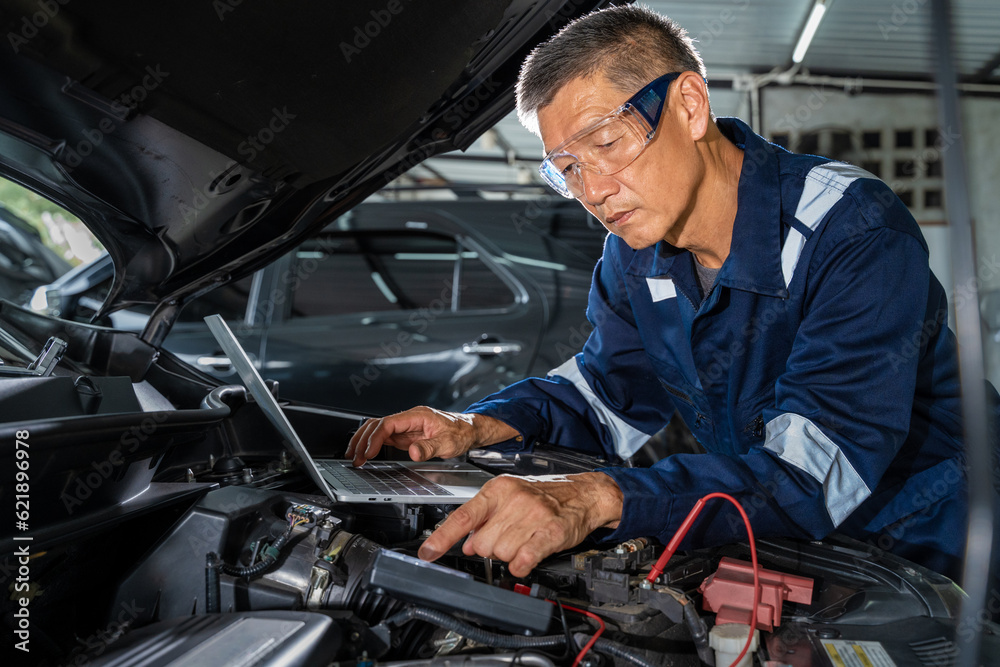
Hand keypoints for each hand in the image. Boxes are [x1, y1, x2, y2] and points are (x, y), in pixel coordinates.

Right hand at [345, 406, 517, 465]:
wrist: (471, 430)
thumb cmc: (462, 432)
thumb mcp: (449, 443)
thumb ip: (430, 447)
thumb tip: (413, 451)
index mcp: (417, 416)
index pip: (388, 423)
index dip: (374, 438)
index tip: (368, 453)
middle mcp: (409, 419)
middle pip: (377, 424)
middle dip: (362, 440)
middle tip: (354, 457)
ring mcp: (406, 427)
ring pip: (377, 430)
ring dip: (363, 442)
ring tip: (353, 456)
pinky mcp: (406, 435)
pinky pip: (384, 438)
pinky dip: (372, 446)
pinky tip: (366, 455)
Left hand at [417, 472, 623, 577]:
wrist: (583, 493)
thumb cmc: (544, 495)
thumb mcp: (509, 497)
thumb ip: (484, 518)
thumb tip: (466, 543)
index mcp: (498, 489)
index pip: (463, 516)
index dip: (442, 538)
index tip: (427, 553)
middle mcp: (513, 500)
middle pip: (481, 543)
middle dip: (490, 548)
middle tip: (507, 538)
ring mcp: (533, 515)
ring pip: (501, 553)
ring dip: (509, 555)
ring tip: (523, 541)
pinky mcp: (551, 531)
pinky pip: (524, 557)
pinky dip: (521, 564)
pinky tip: (525, 559)